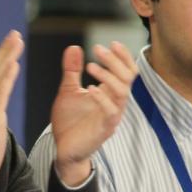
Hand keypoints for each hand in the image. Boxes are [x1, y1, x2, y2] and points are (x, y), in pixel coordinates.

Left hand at [50, 42, 137, 185]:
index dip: (123, 56)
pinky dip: (102, 98)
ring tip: (91, 65)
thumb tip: (74, 47)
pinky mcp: (104, 129)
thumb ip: (72, 70)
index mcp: (109, 93)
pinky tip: (90, 88)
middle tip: (99, 48)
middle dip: (115, 61)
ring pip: (122, 92)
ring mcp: (112, 116)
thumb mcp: (69, 91)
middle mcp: (115, 103)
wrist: (64, 149)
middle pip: (127, 78)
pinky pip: (111, 111)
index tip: (112, 42)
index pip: (126, 71)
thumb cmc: (69, 122)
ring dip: (108, 76)